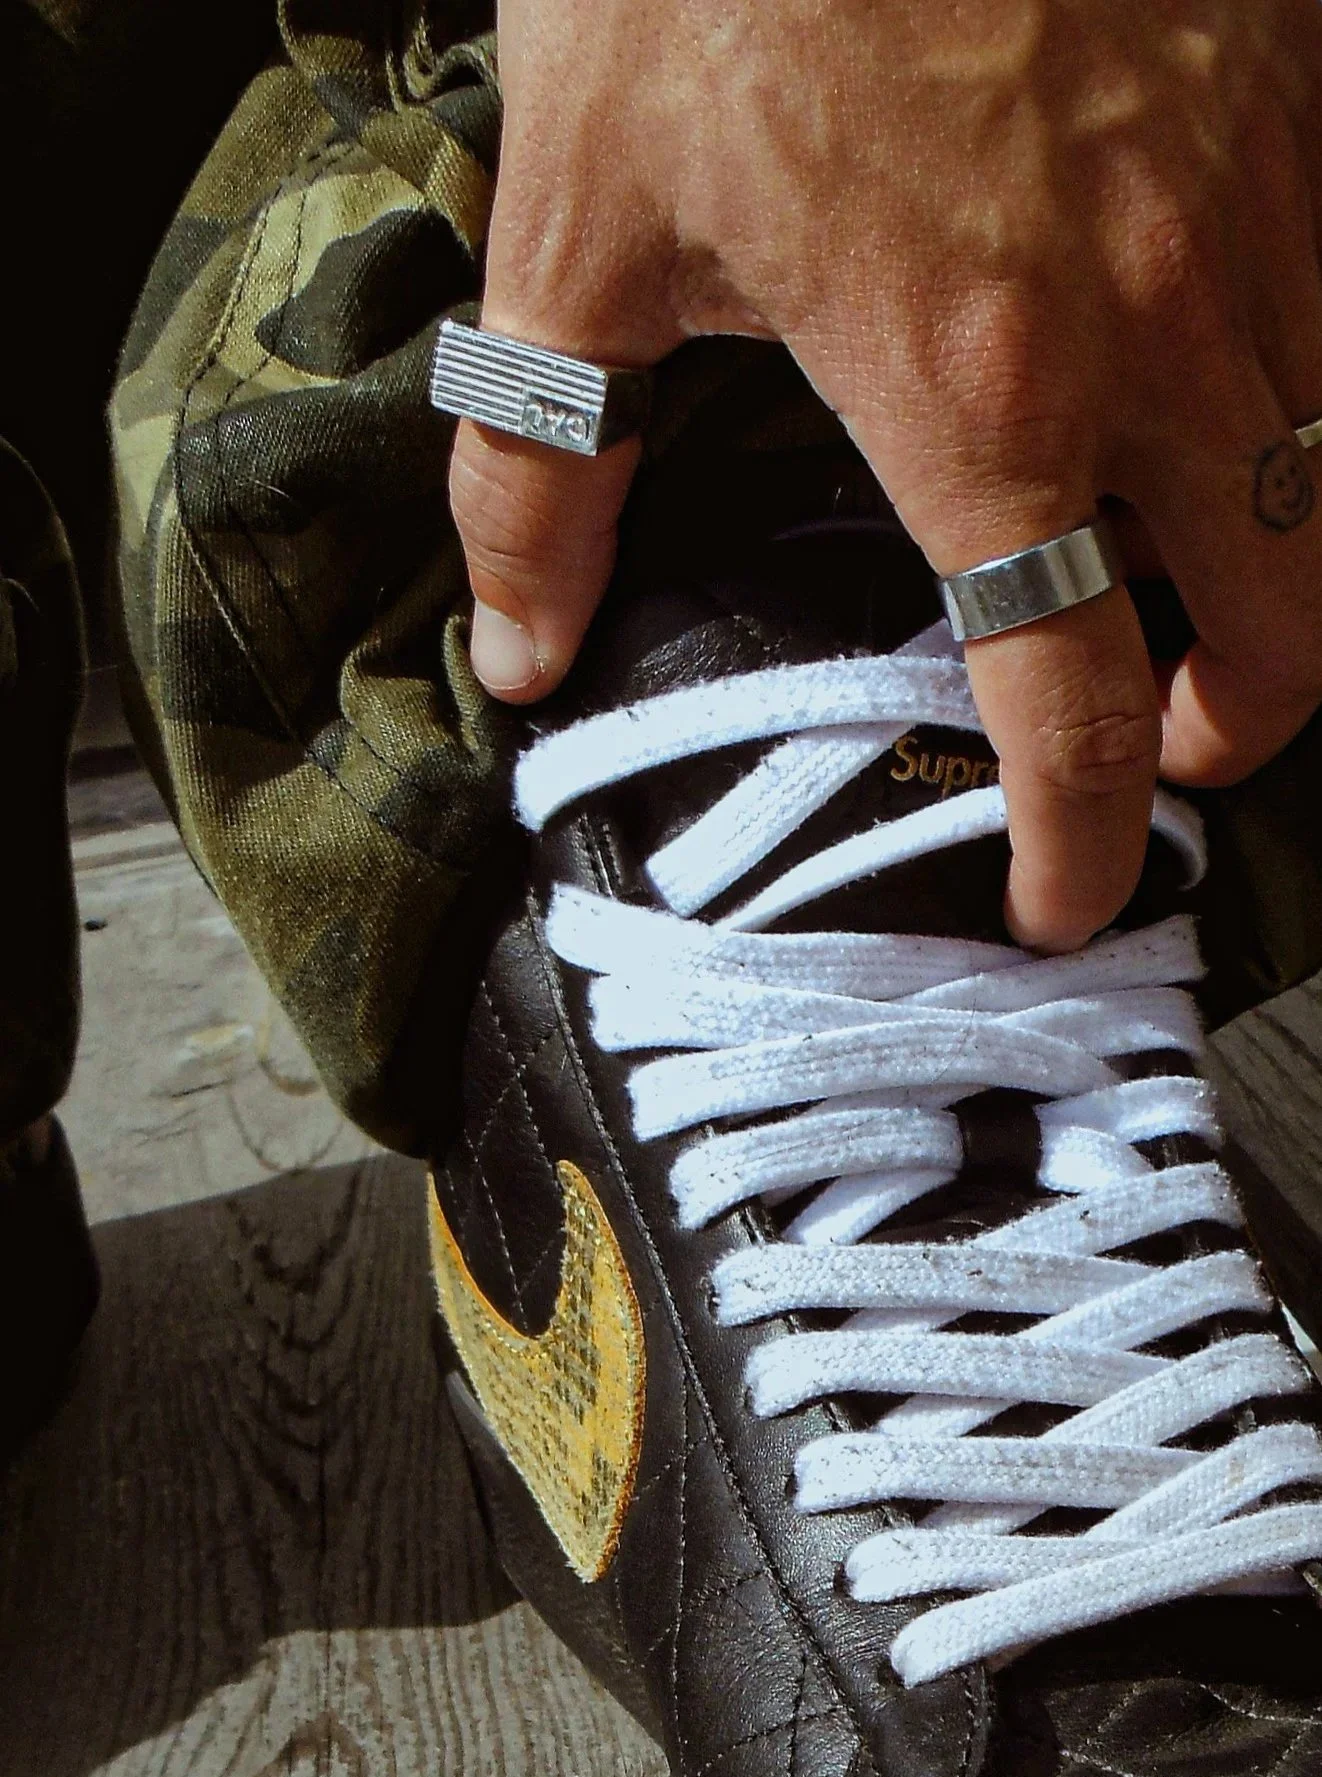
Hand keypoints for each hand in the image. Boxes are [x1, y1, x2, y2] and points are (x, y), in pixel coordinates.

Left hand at [450, 0, 1321, 949]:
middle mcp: (1162, 326)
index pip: (1069, 696)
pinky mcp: (1295, 101)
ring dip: (1281, 565)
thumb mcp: (586, 221)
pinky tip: (1207, 377)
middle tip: (1157, 739)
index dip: (1076, 833)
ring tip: (1189, 581)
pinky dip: (1293, 393)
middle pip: (1286, 612)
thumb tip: (517, 639)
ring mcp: (1260, 208)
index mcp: (982, 394)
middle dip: (1233, 716)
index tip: (1061, 894)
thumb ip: (545, 464)